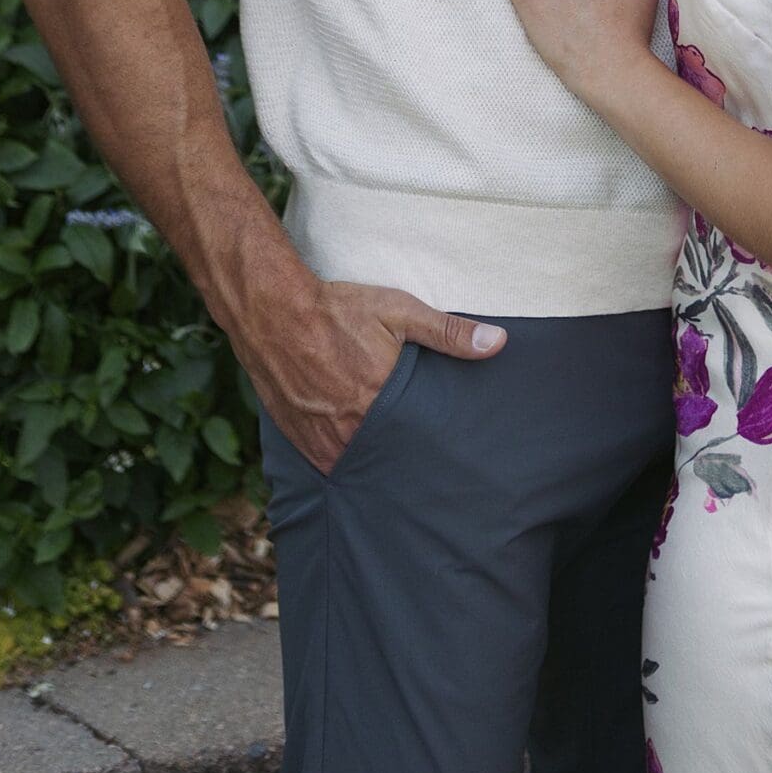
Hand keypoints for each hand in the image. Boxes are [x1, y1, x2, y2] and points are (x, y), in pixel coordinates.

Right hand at [238, 278, 505, 476]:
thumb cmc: (339, 309)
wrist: (272, 311)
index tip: (448, 448)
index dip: (433, 444)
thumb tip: (499, 343)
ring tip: (392, 459)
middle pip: (389, 455)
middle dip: (404, 456)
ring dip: (373, 459)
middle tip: (425, 463)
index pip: (419, 439)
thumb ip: (448, 332)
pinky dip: (343, 457)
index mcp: (380, 401)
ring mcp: (321, 438)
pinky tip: (356, 450)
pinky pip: (328, 461)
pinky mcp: (298, 439)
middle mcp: (350, 429)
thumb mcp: (399, 311)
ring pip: (358, 462)